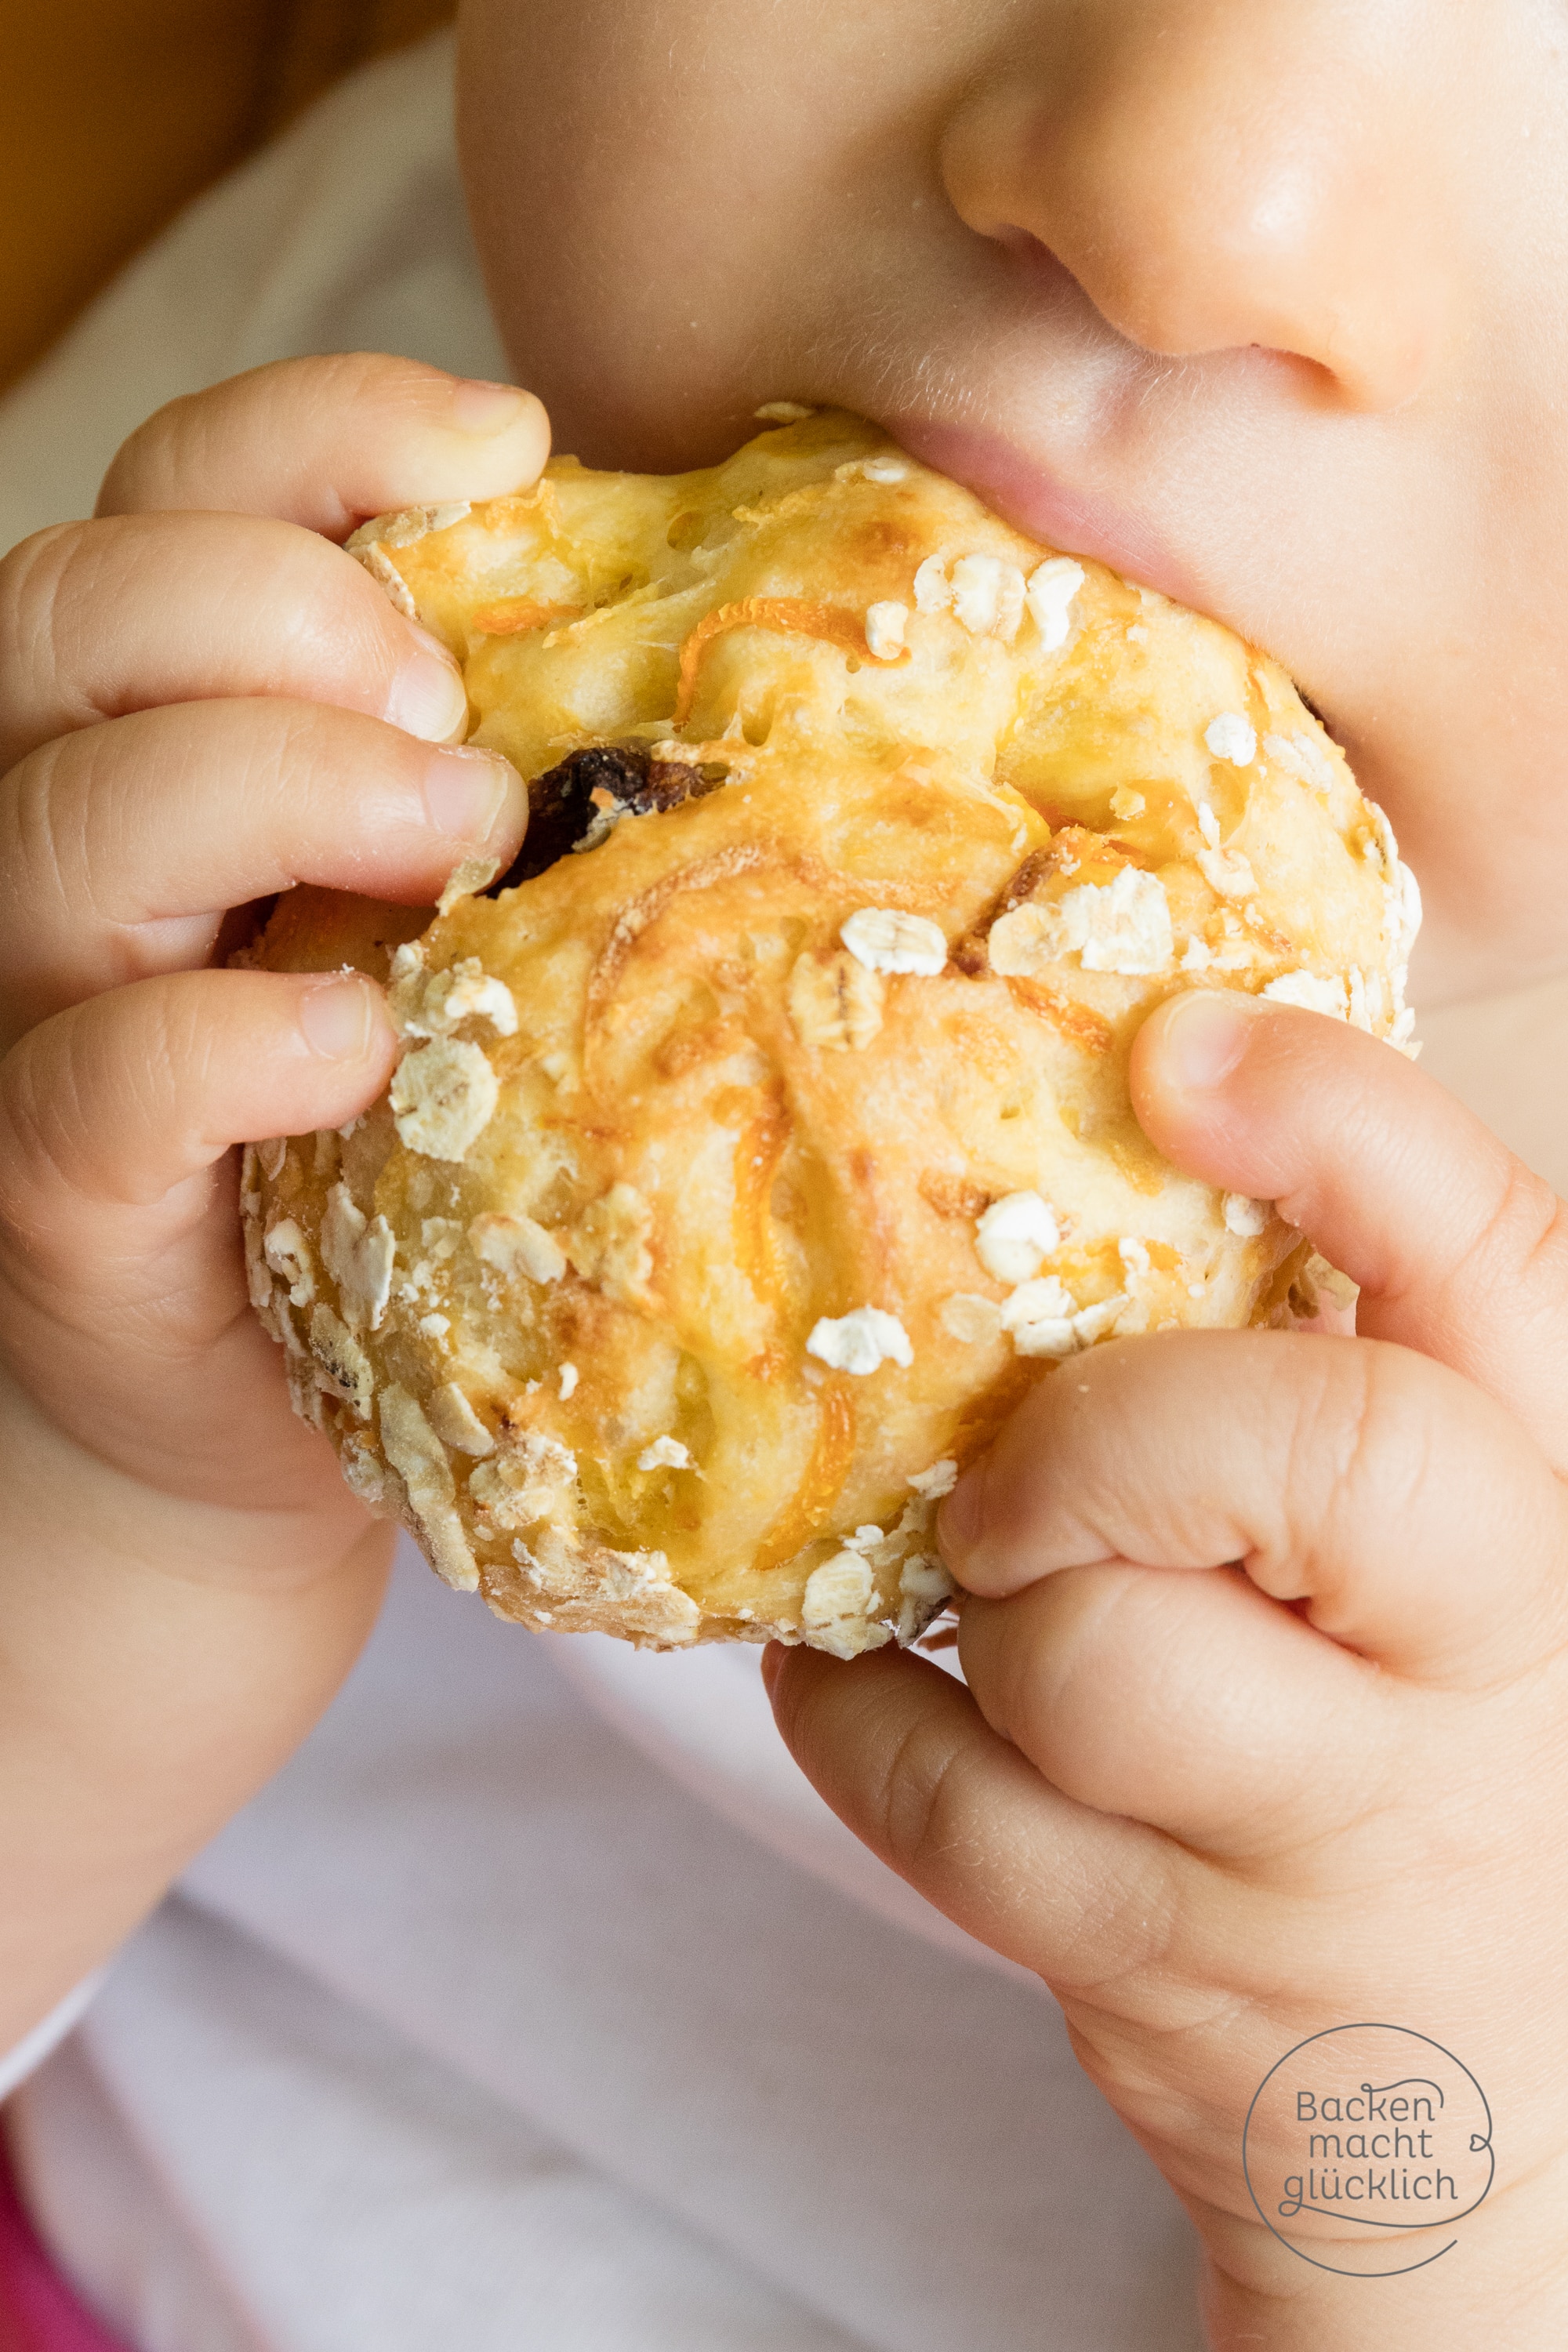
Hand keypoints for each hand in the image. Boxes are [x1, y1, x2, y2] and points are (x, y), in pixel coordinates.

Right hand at [0, 356, 545, 2043]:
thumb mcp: (451, 902)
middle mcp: (50, 833)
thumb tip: (726, 618)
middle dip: (298, 615)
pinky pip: (104, 1074)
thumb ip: (504, 756)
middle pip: (80, 602)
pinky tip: (361, 1042)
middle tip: (465, 736)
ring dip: (287, 787)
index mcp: (152, 720)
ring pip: (74, 816)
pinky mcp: (58, 1189)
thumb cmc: (397, 1124)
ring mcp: (33, 1007)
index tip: (507, 443)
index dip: (325, 426)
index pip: (176, 490)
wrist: (267, 1401)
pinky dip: (235, 1034)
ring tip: (456, 850)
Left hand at [766, 990, 1567, 2346]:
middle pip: (1301, 1452)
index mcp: (1546, 1503)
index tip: (1178, 1051)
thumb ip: (1336, 1351)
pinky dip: (859, 1717)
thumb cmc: (1419, 1739)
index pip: (1489, 1258)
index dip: (1336, 1124)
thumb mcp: (1445, 1541)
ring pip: (1086, 1656)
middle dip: (1111, 1430)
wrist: (1476, 2109)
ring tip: (1000, 1590)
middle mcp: (1486, 1666)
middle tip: (1038, 1471)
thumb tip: (1143, 1098)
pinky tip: (882, 1682)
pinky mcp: (1167, 1968)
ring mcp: (1334, 1844)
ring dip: (989, 1603)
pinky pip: (937, 1803)